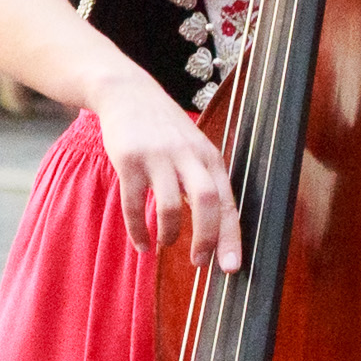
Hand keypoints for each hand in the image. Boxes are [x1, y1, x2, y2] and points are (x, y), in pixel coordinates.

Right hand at [92, 71, 236, 269]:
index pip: (227, 201)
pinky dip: (138, 230)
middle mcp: (188, 156)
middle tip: (200, 263)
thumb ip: (204, 182)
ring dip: (169, 233)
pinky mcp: (129, 160)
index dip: (230, 237)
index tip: (232, 267)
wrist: (128, 93)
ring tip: (166, 243)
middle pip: (207, 200)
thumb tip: (216, 229)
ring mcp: (158, 157)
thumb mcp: (193, 149)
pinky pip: (135, 204)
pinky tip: (142, 243)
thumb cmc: (164, 129)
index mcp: (209, 157)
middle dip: (206, 237)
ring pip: (170, 206)